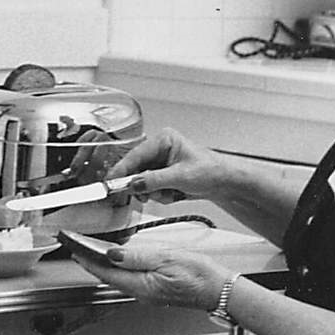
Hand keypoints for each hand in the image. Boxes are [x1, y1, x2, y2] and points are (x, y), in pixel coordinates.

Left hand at [70, 242, 227, 312]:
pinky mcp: (155, 289)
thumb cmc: (201, 277)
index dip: (86, 259)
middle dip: (89, 261)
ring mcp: (148, 292)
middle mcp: (141, 292)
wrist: (221, 291)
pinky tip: (117, 259)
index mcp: (141, 286)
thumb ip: (138, 257)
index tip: (72, 247)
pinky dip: (118, 267)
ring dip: (102, 264)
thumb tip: (112, 254)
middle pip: (107, 276)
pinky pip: (129, 278)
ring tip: (89, 250)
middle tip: (75, 247)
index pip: (105, 272)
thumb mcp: (168, 259)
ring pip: (117, 277)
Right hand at [109, 127, 224, 203]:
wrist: (224, 183)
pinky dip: (159, 195)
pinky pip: (149, 188)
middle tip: (148, 194)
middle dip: (143, 185)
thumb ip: (154, 181)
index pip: (136, 155)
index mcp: (163, 140)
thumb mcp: (180, 176)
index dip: (122, 170)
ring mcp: (159, 163)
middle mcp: (159, 149)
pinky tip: (173, 194)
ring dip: (154, 192)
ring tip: (170, 193)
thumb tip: (133, 184)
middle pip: (136, 169)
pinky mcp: (161, 175)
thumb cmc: (210, 171)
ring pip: (141, 182)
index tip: (111, 181)